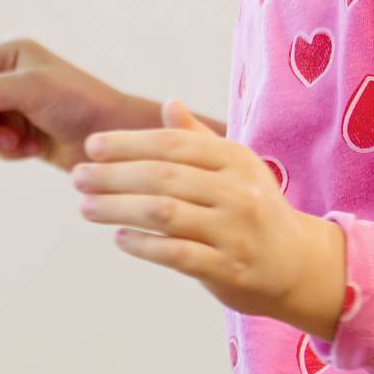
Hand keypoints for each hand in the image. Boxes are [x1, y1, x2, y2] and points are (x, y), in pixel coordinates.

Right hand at [0, 39, 152, 167]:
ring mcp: (14, 105)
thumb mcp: (32, 88)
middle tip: (2, 139)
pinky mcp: (21, 131)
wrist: (114, 137)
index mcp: (9, 55)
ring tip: (21, 144)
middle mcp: (8, 77)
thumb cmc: (81, 104)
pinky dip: (8, 151)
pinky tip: (32, 149)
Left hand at [70, 103, 346, 334]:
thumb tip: (170, 104)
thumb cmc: (253, 208)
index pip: (173, 144)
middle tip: (77, 177)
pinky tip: (119, 238)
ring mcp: (234, 231)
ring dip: (118, 208)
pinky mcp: (228, 268)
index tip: (92, 146)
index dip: (129, 143)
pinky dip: (143, 244)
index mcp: (234, 161)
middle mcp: (237, 192)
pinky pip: (176, 254)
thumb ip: (199, 139)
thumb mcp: (235, 169)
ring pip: (165, 214)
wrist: (296, 264)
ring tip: (86, 207)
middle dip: (114, 175)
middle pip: (163, 177)